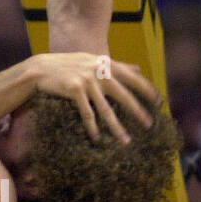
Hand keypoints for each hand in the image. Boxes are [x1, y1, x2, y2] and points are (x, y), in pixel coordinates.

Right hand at [30, 52, 159, 143]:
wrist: (41, 68)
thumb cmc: (69, 65)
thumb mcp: (94, 61)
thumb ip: (116, 65)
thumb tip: (139, 69)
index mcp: (106, 63)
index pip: (133, 78)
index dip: (147, 90)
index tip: (159, 102)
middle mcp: (99, 71)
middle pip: (124, 95)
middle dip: (137, 111)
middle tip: (149, 125)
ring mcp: (87, 81)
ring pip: (106, 109)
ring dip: (117, 127)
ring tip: (126, 140)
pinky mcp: (74, 90)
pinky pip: (87, 113)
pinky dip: (93, 128)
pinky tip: (98, 138)